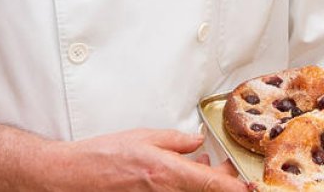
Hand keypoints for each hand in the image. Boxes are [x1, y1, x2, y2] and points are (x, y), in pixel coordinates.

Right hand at [50, 128, 248, 190]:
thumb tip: (197, 142)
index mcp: (167, 173)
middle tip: (223, 167)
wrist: (74, 177)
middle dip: (219, 181)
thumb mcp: (144, 137)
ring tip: (198, 166)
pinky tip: (178, 175)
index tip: (249, 186)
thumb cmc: (103, 156)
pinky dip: (184, 186)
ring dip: (201, 183)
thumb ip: (176, 140)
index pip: (212, 185)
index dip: (235, 187)